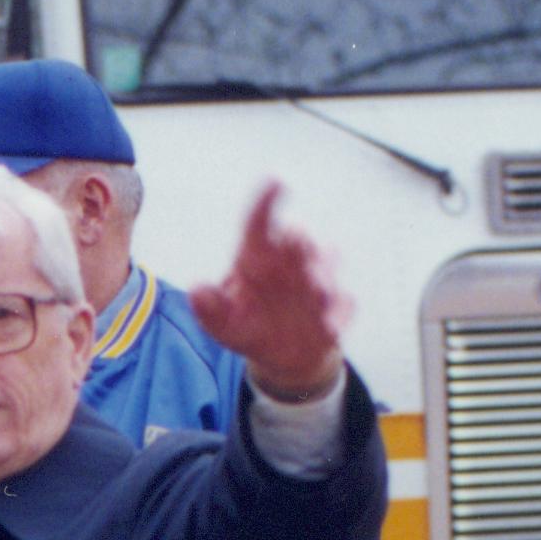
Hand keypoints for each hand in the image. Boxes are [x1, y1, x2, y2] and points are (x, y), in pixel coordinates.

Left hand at [188, 184, 350, 398]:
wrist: (282, 357)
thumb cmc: (248, 328)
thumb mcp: (223, 325)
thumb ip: (210, 310)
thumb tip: (197, 291)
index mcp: (258, 258)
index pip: (260, 224)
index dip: (267, 202)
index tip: (276, 182)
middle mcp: (290, 263)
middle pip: (298, 239)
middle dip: (299, 240)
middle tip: (295, 240)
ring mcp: (318, 283)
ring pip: (328, 264)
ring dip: (324, 272)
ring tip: (316, 287)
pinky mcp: (336, 309)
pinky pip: (344, 305)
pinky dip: (339, 314)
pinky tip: (329, 329)